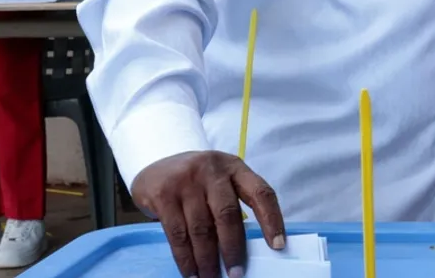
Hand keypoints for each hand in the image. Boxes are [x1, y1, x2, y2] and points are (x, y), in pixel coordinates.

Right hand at [132, 152, 286, 277]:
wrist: (155, 167)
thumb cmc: (196, 182)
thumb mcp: (219, 182)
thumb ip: (233, 204)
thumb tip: (247, 249)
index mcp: (234, 167)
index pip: (260, 192)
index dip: (272, 219)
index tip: (278, 246)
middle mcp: (211, 170)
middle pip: (228, 214)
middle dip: (233, 250)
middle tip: (237, 274)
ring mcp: (185, 180)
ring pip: (201, 229)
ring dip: (207, 260)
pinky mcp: (164, 194)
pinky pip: (178, 234)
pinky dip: (185, 258)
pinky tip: (191, 272)